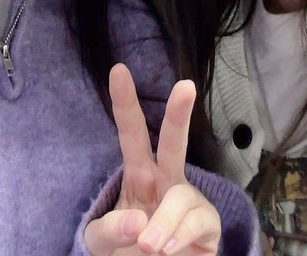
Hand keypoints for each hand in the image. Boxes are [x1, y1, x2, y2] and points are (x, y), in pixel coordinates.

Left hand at [84, 64, 220, 255]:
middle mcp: (166, 180)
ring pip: (180, 195)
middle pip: (172, 141)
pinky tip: (167, 250)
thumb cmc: (125, 251)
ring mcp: (188, 200)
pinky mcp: (207, 224)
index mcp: (138, 174)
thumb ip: (110, 231)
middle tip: (186, 86)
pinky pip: (198, 220)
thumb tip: (139, 221)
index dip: (124, 102)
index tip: (118, 70)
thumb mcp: (100, 243)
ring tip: (148, 247)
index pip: (130, 133)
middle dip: (179, 113)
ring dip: (164, 222)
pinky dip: (179, 236)